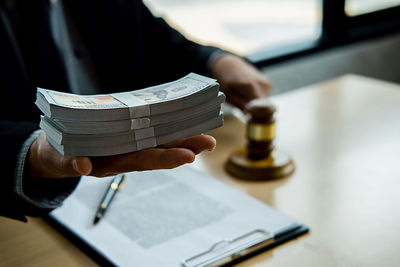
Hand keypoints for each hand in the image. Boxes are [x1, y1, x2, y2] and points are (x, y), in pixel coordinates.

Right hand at [27, 131, 215, 177]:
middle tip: (209, 142)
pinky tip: (185, 122)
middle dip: (185, 147)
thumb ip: (71, 162)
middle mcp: (126, 154)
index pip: (144, 160)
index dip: (166, 158)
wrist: (56, 150)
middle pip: (160, 151)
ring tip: (206, 135)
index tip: (188, 156)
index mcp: (113, 162)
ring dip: (183, 138)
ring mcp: (128, 145)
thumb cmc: (59, 154)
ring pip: (159, 142)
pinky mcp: (126, 135)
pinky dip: (167, 127)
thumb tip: (83, 166)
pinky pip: (150, 131)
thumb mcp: (61, 159)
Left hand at [211, 54, 271, 110]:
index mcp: (251, 86)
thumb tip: (250, 115)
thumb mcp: (228, 94)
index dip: (257, 116)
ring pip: (265, 103)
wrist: (230, 64)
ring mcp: (267, 83)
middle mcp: (262, 83)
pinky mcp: (268, 84)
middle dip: (257, 112)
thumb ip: (240, 104)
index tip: (250, 119)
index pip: (261, 108)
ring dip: (256, 106)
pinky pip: (265, 98)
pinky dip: (258, 100)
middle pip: (264, 107)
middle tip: (245, 113)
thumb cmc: (226, 80)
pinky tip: (249, 94)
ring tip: (244, 100)